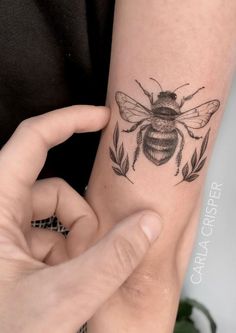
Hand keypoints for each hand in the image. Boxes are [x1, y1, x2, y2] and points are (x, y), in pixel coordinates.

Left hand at [0, 105, 161, 332]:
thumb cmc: (4, 331)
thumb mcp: (60, 298)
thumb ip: (111, 260)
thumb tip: (149, 223)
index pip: (31, 140)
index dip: (69, 120)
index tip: (102, 117)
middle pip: (53, 188)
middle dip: (81, 217)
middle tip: (89, 253)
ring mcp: (4, 231)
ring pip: (54, 213)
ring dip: (75, 240)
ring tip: (75, 276)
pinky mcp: (12, 247)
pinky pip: (49, 232)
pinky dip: (66, 251)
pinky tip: (65, 279)